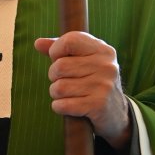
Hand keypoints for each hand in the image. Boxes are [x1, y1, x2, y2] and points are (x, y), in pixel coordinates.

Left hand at [35, 32, 130, 149]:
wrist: (116, 113)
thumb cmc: (93, 82)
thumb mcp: (84, 61)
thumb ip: (61, 49)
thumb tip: (38, 43)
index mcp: (102, 50)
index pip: (69, 40)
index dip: (56, 51)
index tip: (59, 59)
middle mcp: (106, 65)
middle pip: (59, 66)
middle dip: (54, 77)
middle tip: (64, 81)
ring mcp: (104, 86)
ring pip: (59, 87)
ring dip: (56, 94)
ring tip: (68, 94)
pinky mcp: (98, 105)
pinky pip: (63, 105)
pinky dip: (59, 107)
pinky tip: (68, 106)